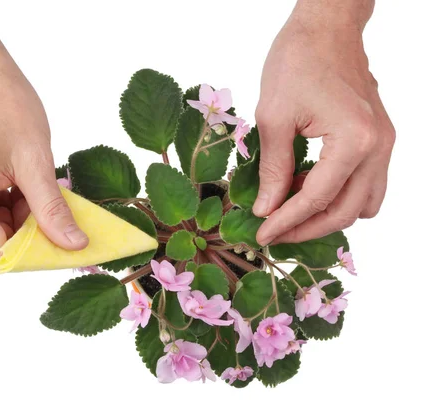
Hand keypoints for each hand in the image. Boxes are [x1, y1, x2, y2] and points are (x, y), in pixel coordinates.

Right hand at [0, 71, 88, 268]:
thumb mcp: (36, 161)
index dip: (34, 256)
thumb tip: (74, 245)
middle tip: (60, 211)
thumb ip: (53, 209)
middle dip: (33, 234)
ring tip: (40, 188)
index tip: (66, 245)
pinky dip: (14, 209)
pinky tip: (27, 186)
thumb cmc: (5, 106)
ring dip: (26, 220)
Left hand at [253, 5, 394, 245]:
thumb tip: (266, 209)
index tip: (261, 235)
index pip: (317, 199)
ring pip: (363, 203)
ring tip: (289, 209)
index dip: (286, 222)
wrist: (326, 27)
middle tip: (273, 232)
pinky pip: (365, 183)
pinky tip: (305, 186)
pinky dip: (337, 194)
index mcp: (354, 140)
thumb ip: (273, 169)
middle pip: (347, 211)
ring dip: (327, 214)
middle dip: (307, 228)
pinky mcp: (380, 139)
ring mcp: (384, 143)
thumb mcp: (273, 117)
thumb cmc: (297, 62)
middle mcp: (378, 147)